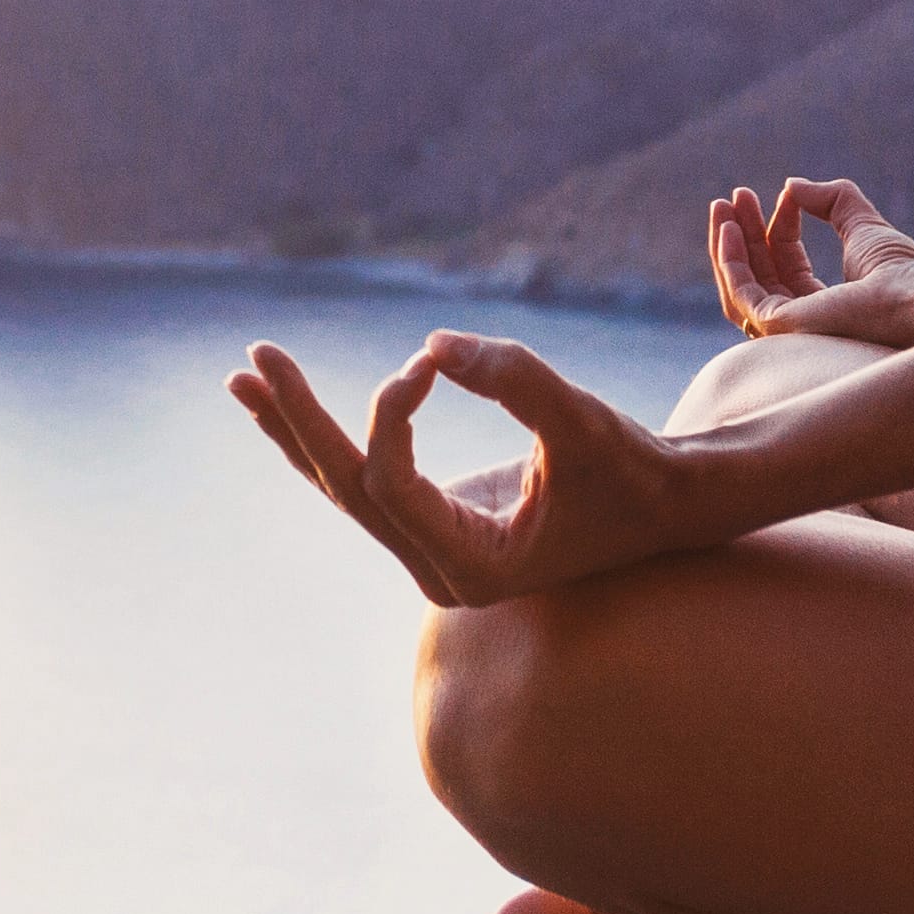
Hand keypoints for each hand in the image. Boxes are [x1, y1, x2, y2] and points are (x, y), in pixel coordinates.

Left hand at [226, 331, 708, 605]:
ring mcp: (436, 551)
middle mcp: (442, 570)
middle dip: (298, 421)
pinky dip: (324, 438)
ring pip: (346, 488)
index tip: (422, 365)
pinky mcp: (438, 524)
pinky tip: (278, 404)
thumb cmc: (633, 471)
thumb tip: (431, 343)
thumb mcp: (583, 423)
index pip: (391, 485)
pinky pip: (366, 481)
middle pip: (348, 490)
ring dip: (295, 428)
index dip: (390, 415)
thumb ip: (513, 379)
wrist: (670, 508)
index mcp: (474, 567)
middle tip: (254, 359)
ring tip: (243, 377)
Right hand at [702, 175, 913, 345]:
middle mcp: (803, 319)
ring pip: (742, 285)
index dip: (780, 226)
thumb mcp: (862, 223)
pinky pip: (742, 294)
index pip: (788, 263)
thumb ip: (832, 200)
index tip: (784, 193)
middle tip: (732, 197)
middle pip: (759, 274)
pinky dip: (730, 261)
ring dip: (727, 245)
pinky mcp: (780, 325)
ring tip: (721, 206)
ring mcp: (789, 327)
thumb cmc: (902, 270)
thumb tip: (792, 185)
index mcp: (825, 303)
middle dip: (743, 233)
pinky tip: (729, 228)